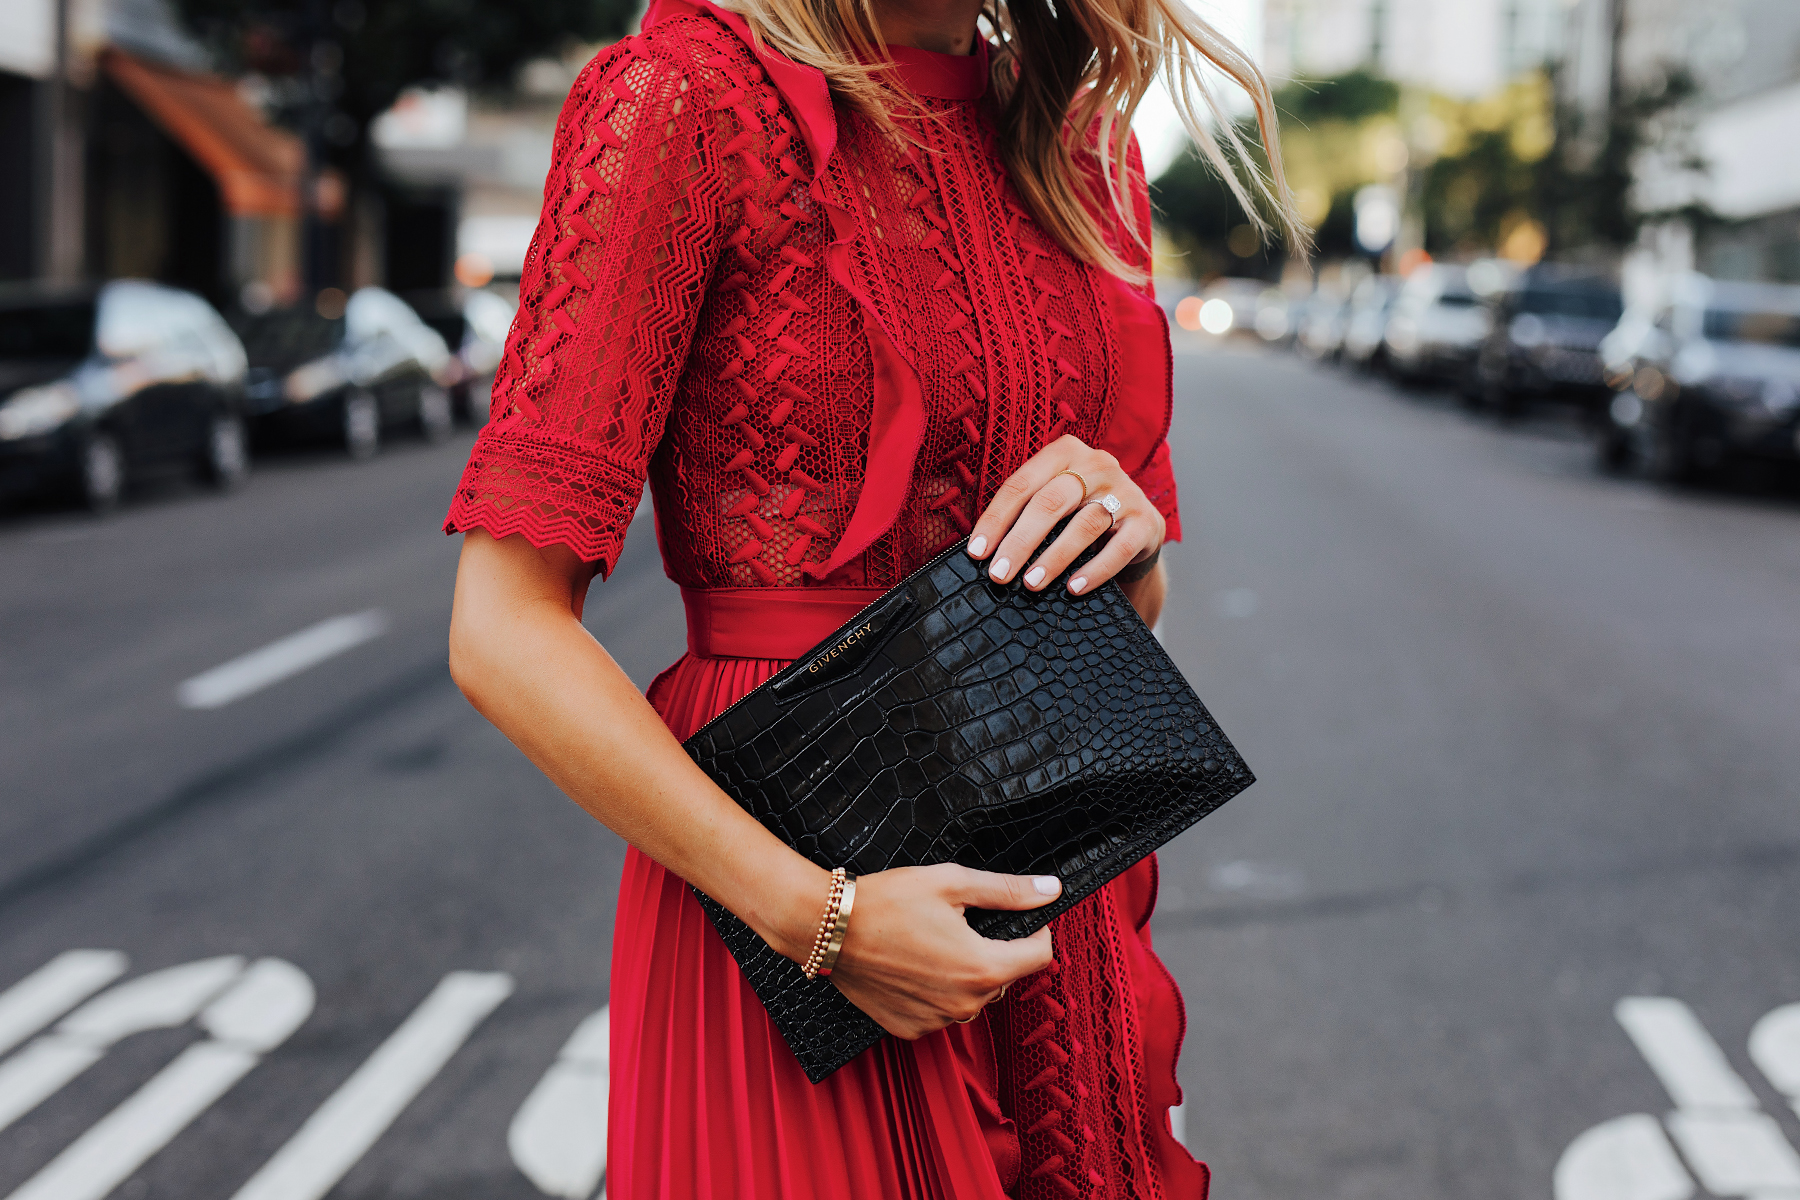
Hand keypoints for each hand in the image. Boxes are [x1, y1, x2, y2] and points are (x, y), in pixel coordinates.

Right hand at [825, 864, 1060, 1038]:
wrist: (830, 928)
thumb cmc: (887, 901)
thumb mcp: (953, 883)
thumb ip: (1008, 890)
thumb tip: (1050, 890)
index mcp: (982, 968)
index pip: (1040, 957)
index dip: (1035, 931)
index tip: (1019, 918)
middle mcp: (964, 1004)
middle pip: (1005, 977)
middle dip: (994, 950)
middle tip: (961, 924)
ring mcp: (937, 1021)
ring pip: (974, 996)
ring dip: (966, 973)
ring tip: (933, 942)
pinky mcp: (911, 1028)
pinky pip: (942, 1011)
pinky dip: (937, 991)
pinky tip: (915, 965)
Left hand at [967, 435, 1164, 597]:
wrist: (1136, 527)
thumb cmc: (1078, 514)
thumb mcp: (1052, 501)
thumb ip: (1022, 511)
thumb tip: (980, 548)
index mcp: (1064, 452)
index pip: (1021, 484)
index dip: (996, 519)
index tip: (977, 552)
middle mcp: (1096, 464)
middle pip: (1050, 502)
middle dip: (1020, 541)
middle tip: (999, 573)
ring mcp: (1125, 491)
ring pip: (1084, 524)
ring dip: (1054, 558)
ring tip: (1030, 584)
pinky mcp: (1147, 521)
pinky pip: (1119, 548)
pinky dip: (1095, 570)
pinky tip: (1074, 588)